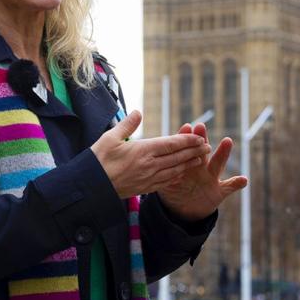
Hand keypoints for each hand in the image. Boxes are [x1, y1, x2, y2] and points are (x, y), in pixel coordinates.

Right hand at [91, 111, 209, 198]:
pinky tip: (182, 173)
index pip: (171, 144)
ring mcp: (149, 178)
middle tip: (207, 146)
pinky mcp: (145, 188)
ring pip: (175, 170)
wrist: (92, 187)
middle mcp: (149, 165)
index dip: (187, 140)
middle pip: (177, 157)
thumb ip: (126, 125)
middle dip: (194, 151)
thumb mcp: (109, 138)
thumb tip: (138, 112)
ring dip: (189, 164)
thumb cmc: (98, 160)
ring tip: (200, 159)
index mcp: (142, 150)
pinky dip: (177, 176)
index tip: (198, 137)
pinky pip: (167, 181)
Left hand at [156, 122, 247, 221]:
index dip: (185, 139)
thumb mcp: (165, 181)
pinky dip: (236, 183)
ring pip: (217, 164)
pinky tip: (244, 179)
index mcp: (186, 164)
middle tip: (201, 126)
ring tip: (227, 140)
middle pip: (200, 151)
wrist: (186, 209)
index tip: (186, 126)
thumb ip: (158, 170)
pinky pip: (229, 186)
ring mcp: (211, 178)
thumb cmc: (175, 191)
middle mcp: (199, 167)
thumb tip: (139, 158)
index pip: (185, 149)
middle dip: (201, 139)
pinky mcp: (219, 190)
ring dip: (223, 152)